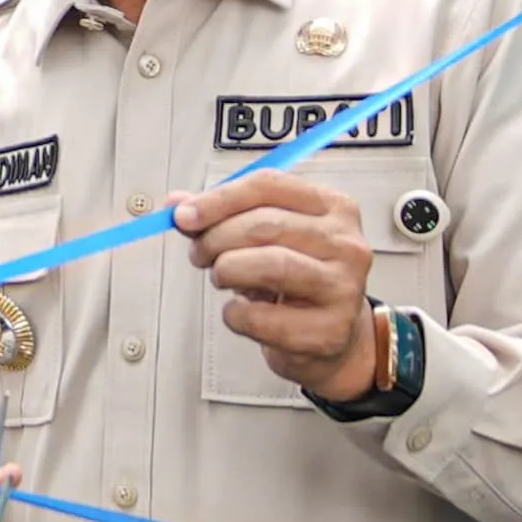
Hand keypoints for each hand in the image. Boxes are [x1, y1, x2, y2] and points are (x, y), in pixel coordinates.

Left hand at [173, 170, 378, 400]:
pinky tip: (238, 312)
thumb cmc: (295, 280)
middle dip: (217, 237)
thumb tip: (177, 203)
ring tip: (221, 278)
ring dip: (228, 270)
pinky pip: (264, 317)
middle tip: (199, 253)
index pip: (269, 185)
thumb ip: (223, 217)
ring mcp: (342, 287)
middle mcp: (344, 242)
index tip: (183, 215)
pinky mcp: (329, 330)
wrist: (330, 337)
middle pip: (266, 224)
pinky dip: (236, 314)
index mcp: (332, 206)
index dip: (219, 198)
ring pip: (272, 264)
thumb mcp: (264, 239)